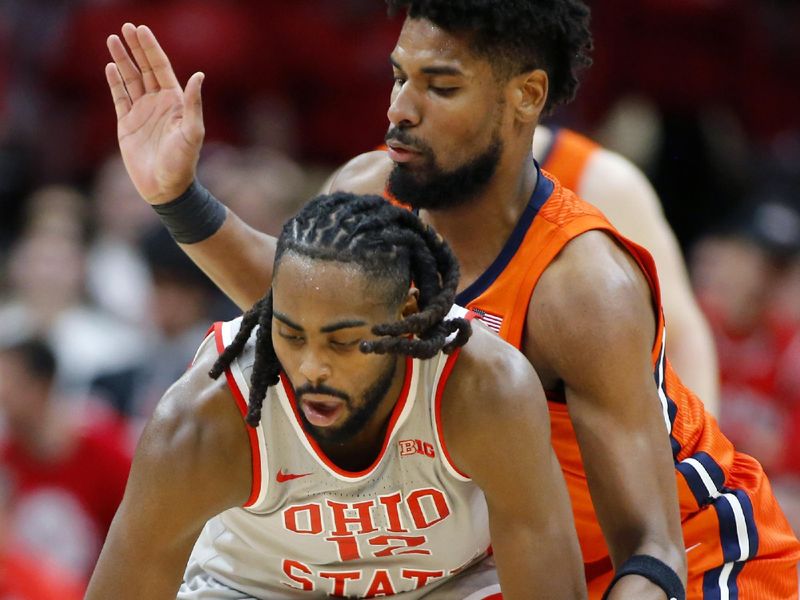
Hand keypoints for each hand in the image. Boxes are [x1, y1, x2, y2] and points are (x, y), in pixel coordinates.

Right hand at [105, 23, 204, 204]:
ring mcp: (142, 113)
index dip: (151, 48)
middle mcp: (158, 104)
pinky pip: (119, 98)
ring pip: (130, 80)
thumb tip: (200, 75)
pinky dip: (115, 82)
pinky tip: (111, 67)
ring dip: (122, 60)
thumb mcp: (192, 133)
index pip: (161, 68)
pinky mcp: (127, 125)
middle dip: (135, 48)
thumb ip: (194, 104)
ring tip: (112, 40)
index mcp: (175, 102)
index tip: (141, 29)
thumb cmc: (183, 163)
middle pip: (145, 69)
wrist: (165, 189)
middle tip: (125, 27)